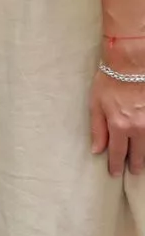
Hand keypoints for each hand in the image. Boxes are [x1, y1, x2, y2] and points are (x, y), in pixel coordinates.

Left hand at [91, 51, 144, 175]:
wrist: (132, 62)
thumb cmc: (110, 80)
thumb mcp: (96, 104)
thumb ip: (98, 129)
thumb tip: (97, 150)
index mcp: (119, 125)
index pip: (118, 152)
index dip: (117, 164)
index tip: (116, 173)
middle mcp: (139, 127)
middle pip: (139, 153)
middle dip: (136, 164)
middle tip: (135, 172)